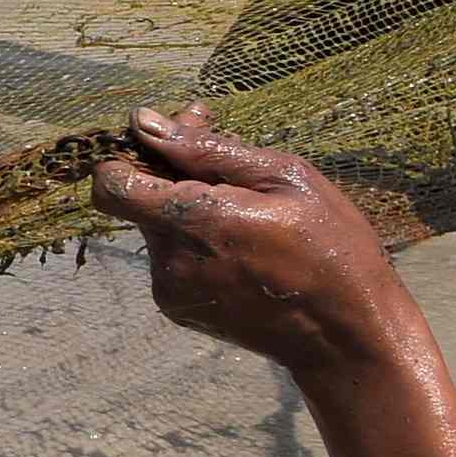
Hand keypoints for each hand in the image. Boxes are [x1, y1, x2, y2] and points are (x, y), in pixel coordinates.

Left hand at [91, 107, 411, 379]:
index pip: (110, 184)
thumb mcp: (284, 178)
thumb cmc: (330, 247)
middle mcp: (170, 259)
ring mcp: (171, 289)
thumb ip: (205, 149)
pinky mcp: (178, 308)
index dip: (128, 158)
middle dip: (172, 177)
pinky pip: (171, 260)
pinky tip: (243, 245)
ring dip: (187, 212)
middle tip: (227, 164)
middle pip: (136, 203)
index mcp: (193, 221)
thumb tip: (143, 122)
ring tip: (248, 211)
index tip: (165, 149)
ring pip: (157, 230)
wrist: (346, 335)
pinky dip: (195, 244)